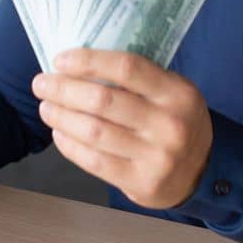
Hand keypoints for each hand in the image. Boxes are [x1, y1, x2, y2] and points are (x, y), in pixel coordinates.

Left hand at [32, 49, 212, 210]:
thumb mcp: (171, 93)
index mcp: (178, 92)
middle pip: (103, 100)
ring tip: (46, 107)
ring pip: (94, 131)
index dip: (89, 61)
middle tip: (41, 83)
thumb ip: (137, 79)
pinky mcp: (142, 182)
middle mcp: (170, 124)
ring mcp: (157, 156)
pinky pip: (95, 161)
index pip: (127, 68)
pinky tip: (59, 133)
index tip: (60, 60)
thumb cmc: (174, 121)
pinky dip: (70, 145)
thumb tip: (78, 64)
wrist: (201, 171)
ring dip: (61, 117)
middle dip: (64, 89)